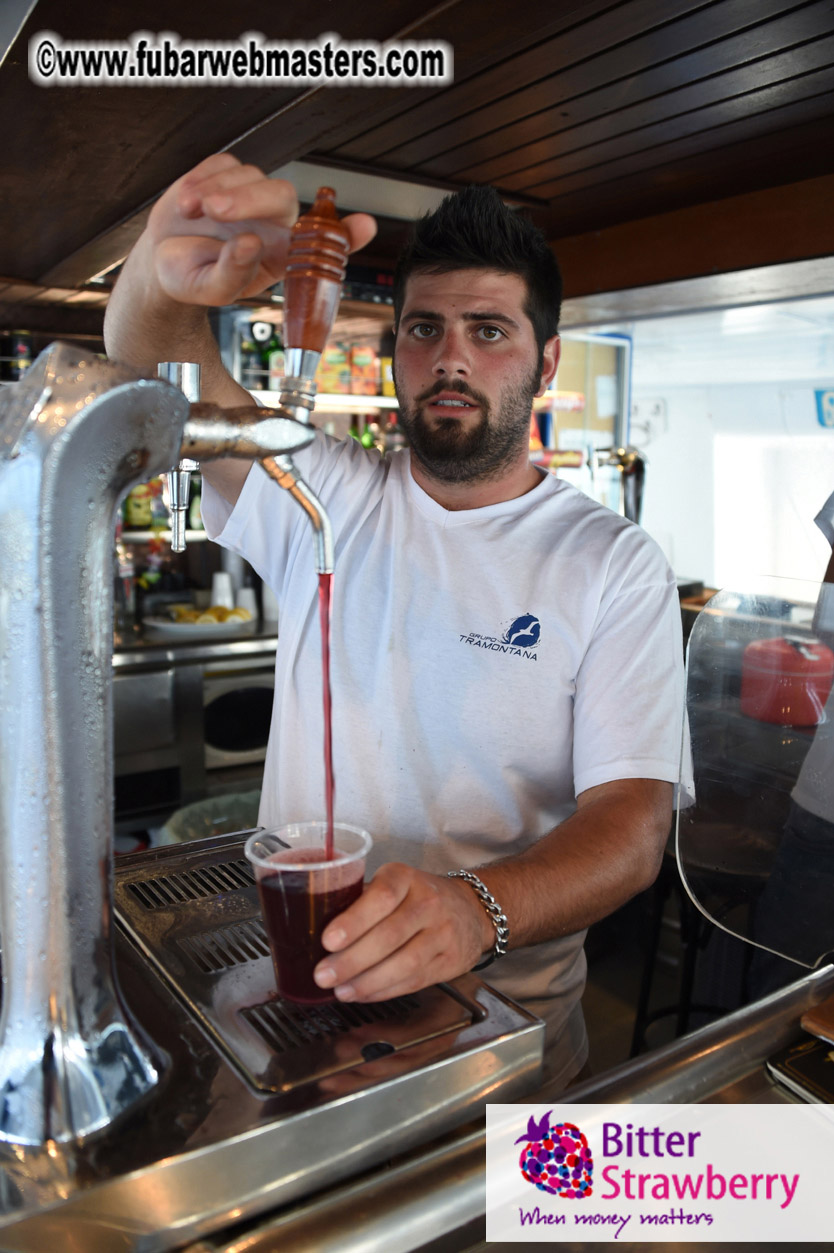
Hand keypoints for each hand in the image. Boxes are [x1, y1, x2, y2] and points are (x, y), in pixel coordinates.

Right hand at [146, 152, 376, 306]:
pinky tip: (188, 202)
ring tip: (192, 212)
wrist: (160, 261)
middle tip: (215, 210)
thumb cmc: (192, 279)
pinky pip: (222, 164)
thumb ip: (232, 272)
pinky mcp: (226, 174)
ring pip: (249, 175)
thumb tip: (251, 242)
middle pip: (280, 194)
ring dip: (216, 190)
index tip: (364, 226)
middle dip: (248, 198)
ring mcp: (251, 196)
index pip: (325, 243)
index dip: (347, 234)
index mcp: (282, 256)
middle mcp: (273, 223)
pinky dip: (202, 179)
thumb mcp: (209, 289)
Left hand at [313, 862, 493, 1001]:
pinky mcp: (450, 961)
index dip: (354, 920)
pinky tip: (363, 994)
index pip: (382, 897)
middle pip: (389, 935)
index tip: (328, 940)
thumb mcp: (393, 884)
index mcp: (406, 878)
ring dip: (368, 981)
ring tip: (341, 990)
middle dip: (352, 960)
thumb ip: (361, 900)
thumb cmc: (418, 897)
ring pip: (404, 963)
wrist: (471, 910)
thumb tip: (313, 923)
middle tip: (324, 974)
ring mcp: (443, 933)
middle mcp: (428, 902)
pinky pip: (415, 980)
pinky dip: (385, 991)